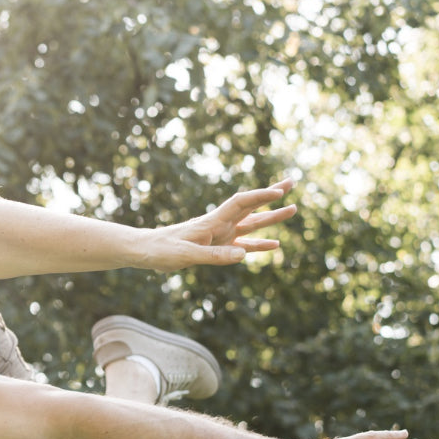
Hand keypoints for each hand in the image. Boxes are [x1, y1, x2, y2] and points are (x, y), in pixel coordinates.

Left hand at [140, 178, 297, 271]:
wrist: (146, 251)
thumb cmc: (162, 250)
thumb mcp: (186, 255)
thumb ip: (213, 255)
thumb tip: (243, 255)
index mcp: (212, 222)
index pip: (241, 203)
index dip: (260, 196)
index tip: (279, 191)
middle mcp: (220, 225)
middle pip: (251, 207)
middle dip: (271, 196)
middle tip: (292, 182)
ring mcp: (220, 236)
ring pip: (251, 225)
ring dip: (271, 218)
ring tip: (293, 210)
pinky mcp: (217, 248)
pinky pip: (243, 245)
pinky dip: (259, 244)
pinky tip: (274, 245)